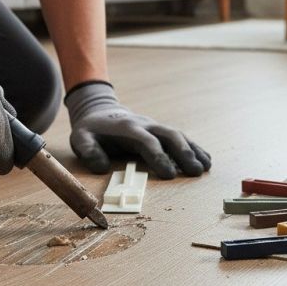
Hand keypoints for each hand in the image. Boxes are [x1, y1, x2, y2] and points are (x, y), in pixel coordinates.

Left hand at [65, 82, 210, 178]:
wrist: (99, 110)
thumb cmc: (91, 130)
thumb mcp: (80, 138)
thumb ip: (88, 152)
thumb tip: (102, 168)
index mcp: (128, 128)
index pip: (147, 142)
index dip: (159, 157)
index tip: (170, 175)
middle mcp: (146, 125)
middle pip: (169, 136)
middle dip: (184, 153)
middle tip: (196, 172)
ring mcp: (155, 126)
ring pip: (178, 135)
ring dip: (194, 150)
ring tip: (206, 167)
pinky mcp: (160, 130)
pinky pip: (180, 136)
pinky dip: (194, 147)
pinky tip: (206, 159)